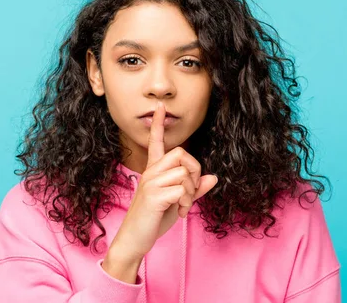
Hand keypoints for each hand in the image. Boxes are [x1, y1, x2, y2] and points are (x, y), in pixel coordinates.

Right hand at [112, 101, 217, 260]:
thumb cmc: (152, 220)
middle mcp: (150, 172)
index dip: (158, 124)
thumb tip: (213, 178)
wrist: (134, 239)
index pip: (156, 143)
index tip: (160, 106)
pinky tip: (178, 212)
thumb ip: (193, 190)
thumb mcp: (176, 202)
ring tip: (182, 207)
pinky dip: (186, 203)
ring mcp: (151, 183)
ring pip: (184, 173)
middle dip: (194, 170)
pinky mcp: (153, 195)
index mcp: (154, 171)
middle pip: (181, 153)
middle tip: (190, 191)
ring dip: (190, 193)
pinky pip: (182, 190)